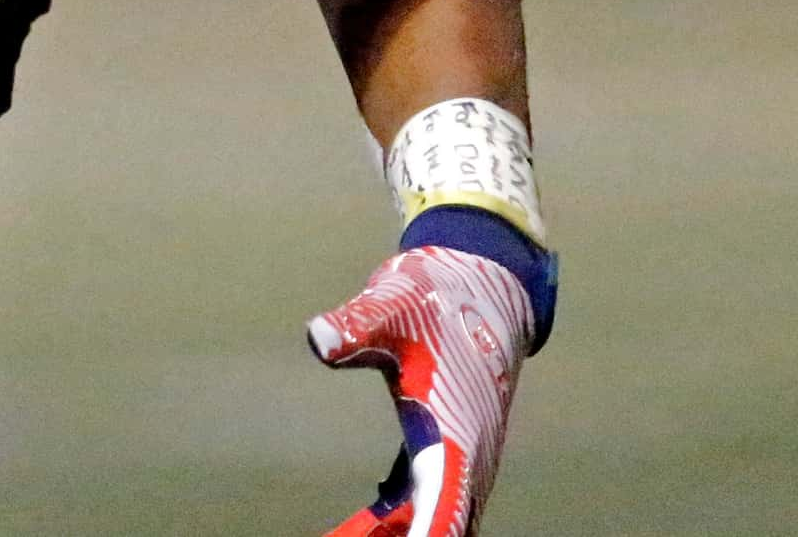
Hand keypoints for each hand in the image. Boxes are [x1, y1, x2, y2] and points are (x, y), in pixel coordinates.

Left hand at [307, 246, 532, 536]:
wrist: (479, 285)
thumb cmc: (434, 296)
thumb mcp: (392, 303)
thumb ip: (357, 325)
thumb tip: (318, 338)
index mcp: (457, 431)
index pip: (446, 504)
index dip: (431, 532)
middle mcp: (466, 456)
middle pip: (443, 526)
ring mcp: (460, 458)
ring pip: (436, 519)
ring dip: (394, 532)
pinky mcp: (445, 452)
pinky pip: (422, 502)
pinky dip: (394, 521)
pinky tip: (357, 530)